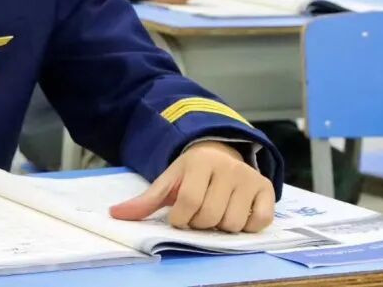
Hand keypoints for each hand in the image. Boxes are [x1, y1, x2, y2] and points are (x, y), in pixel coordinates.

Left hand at [110, 141, 274, 232]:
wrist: (221, 155)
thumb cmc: (191, 174)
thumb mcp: (168, 182)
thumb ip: (145, 201)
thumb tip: (115, 214)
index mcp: (200, 161)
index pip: (189, 202)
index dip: (181, 218)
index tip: (179, 216)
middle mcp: (228, 167)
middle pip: (210, 215)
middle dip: (199, 222)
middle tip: (198, 212)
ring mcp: (250, 178)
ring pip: (233, 224)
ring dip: (221, 226)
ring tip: (216, 211)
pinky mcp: (267, 190)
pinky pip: (258, 223)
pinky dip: (247, 226)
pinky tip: (236, 213)